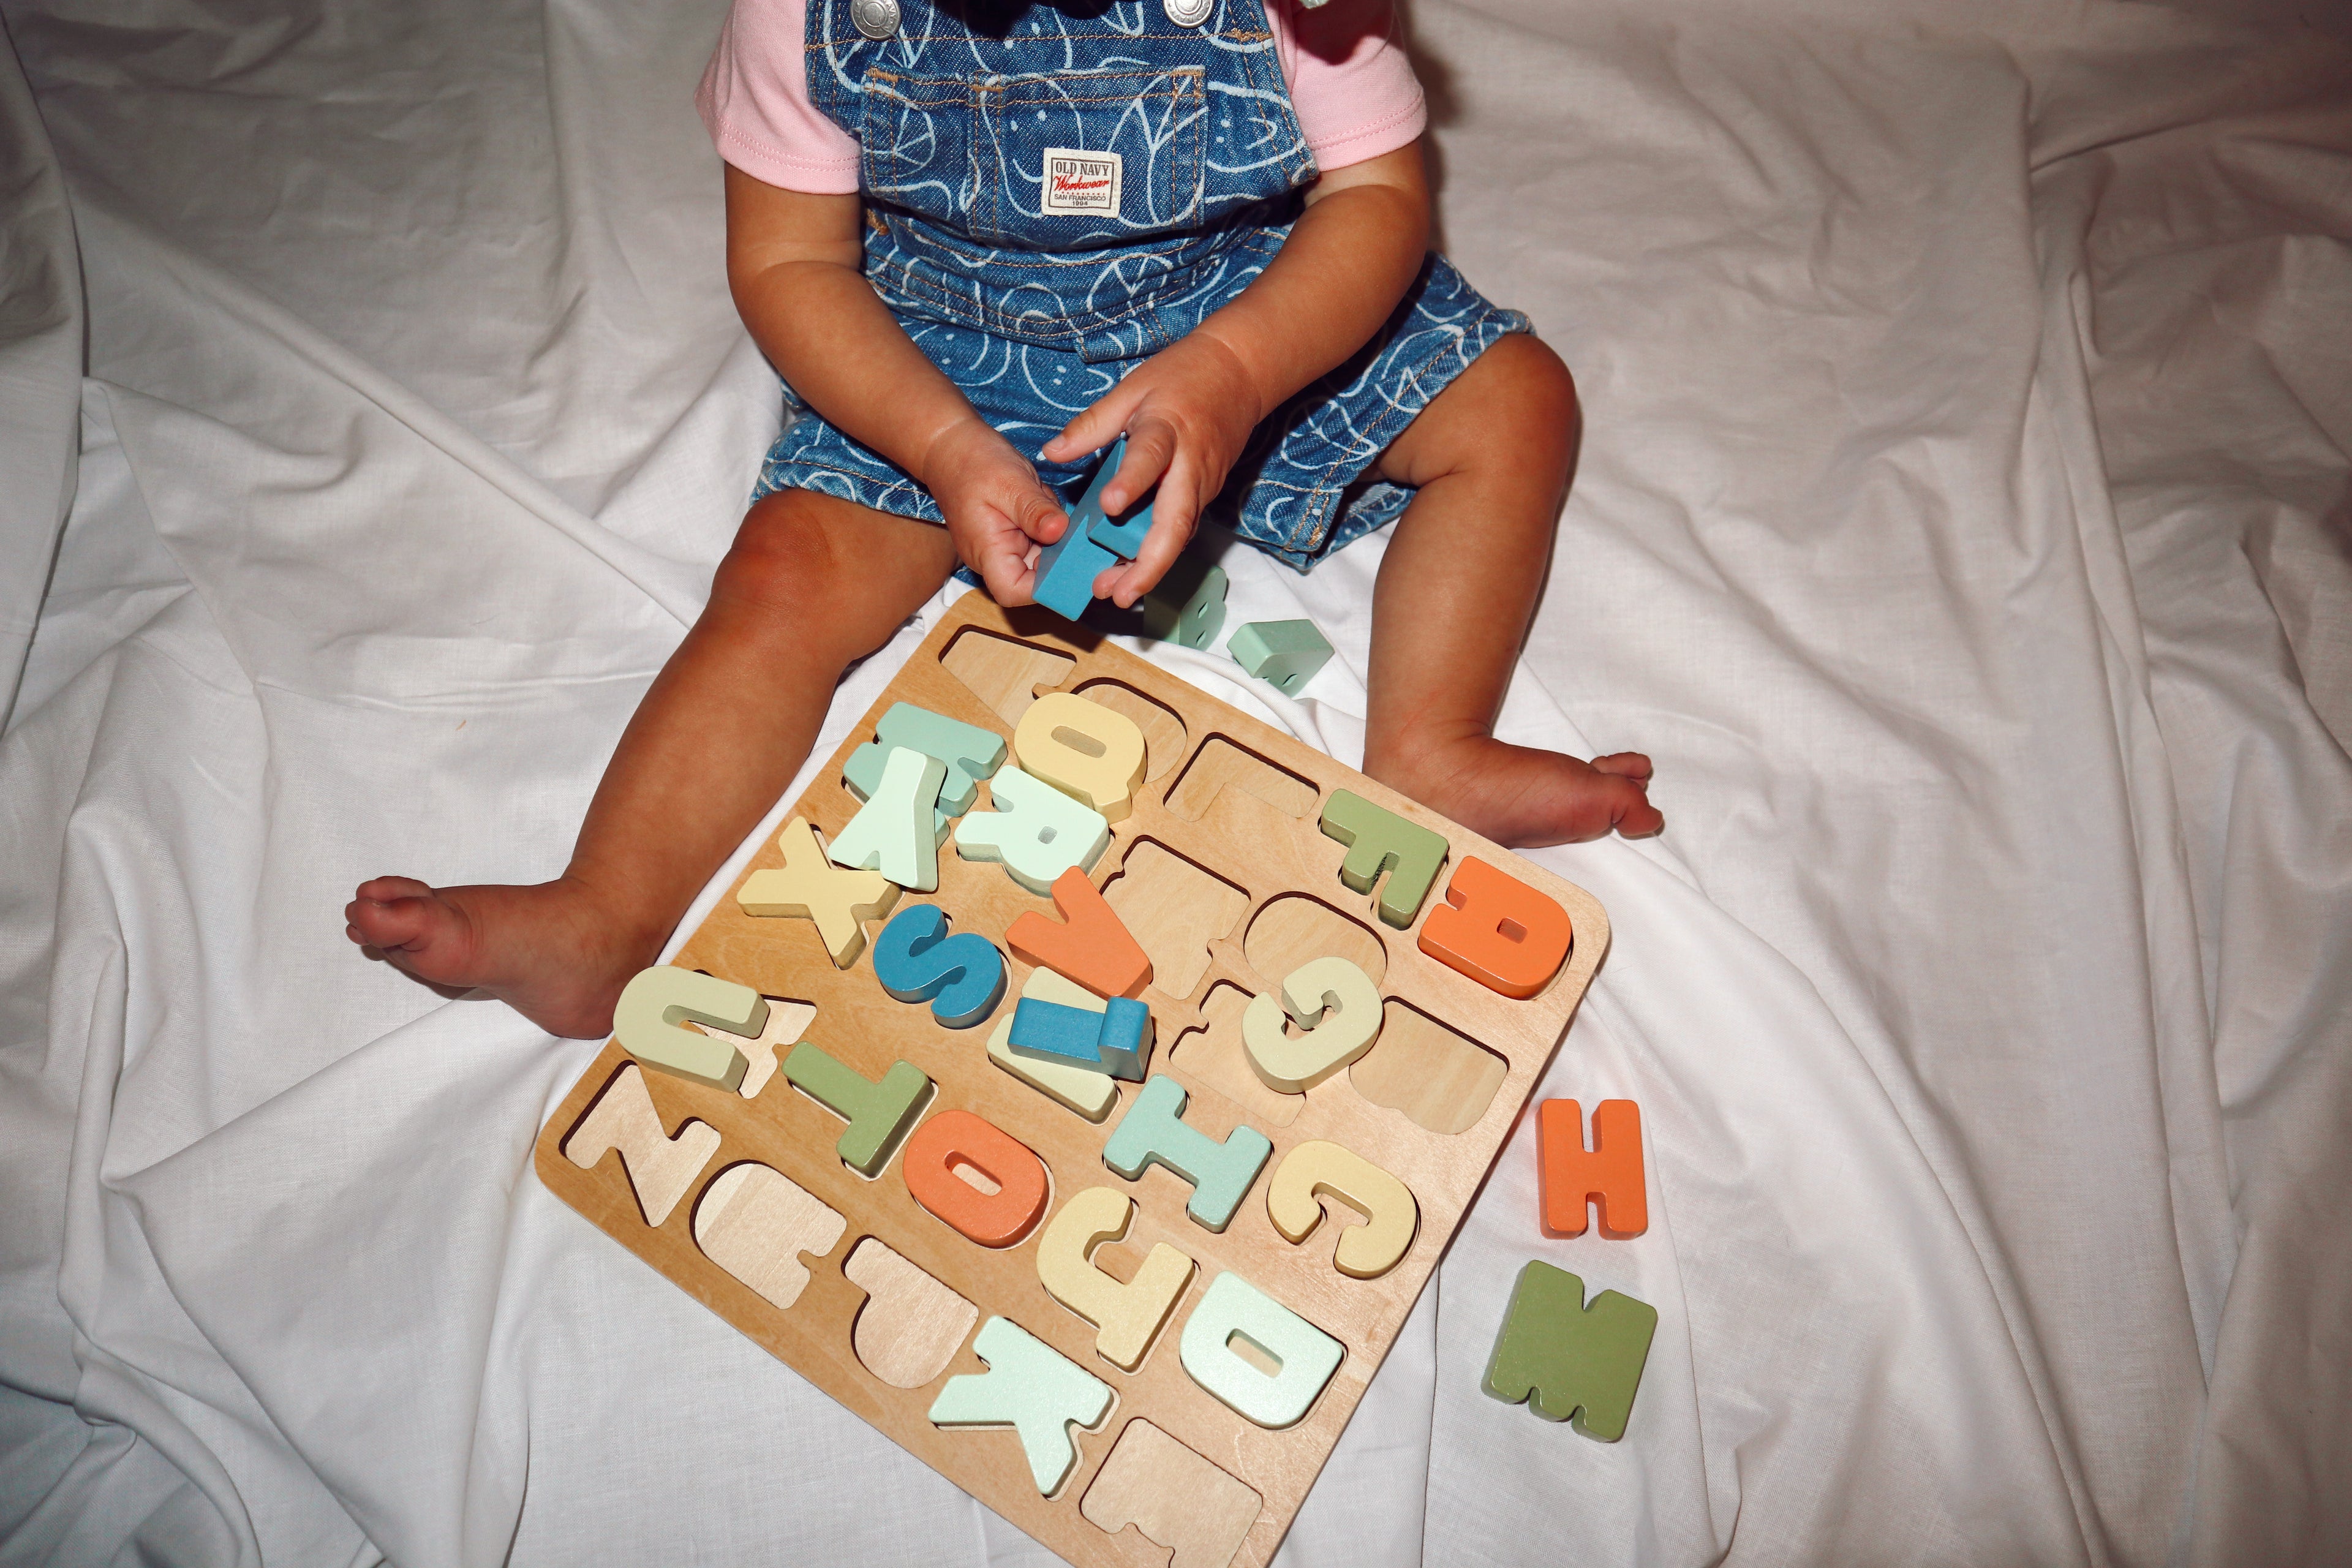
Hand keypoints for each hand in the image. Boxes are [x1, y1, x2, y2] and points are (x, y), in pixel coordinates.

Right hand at [918, 419, 1070, 605]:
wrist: (952, 446)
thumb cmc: (973, 461)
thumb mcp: (1009, 481)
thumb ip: (1034, 510)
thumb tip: (1061, 531)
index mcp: (987, 551)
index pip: (1013, 592)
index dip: (1043, 588)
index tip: (1067, 560)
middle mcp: (994, 557)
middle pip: (1034, 579)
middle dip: (1058, 553)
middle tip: (1067, 521)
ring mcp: (1005, 547)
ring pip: (1043, 556)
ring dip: (1055, 533)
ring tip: (1043, 500)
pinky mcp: (1014, 535)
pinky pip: (1041, 539)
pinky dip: (1049, 522)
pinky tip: (1041, 498)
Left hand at [1039, 328, 1263, 607]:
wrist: (1241, 372)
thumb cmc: (1184, 375)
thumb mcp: (1133, 387)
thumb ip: (1093, 424)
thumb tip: (1051, 453)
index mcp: (1169, 429)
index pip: (1151, 457)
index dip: (1132, 482)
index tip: (1109, 506)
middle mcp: (1191, 465)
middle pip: (1176, 521)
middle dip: (1149, 563)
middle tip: (1119, 593)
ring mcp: (1202, 484)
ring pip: (1179, 534)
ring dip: (1151, 567)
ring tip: (1116, 592)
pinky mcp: (1205, 494)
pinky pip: (1181, 529)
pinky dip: (1158, 554)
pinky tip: (1131, 571)